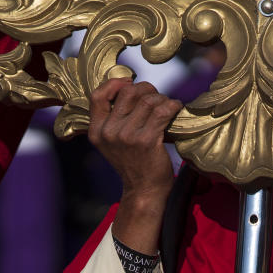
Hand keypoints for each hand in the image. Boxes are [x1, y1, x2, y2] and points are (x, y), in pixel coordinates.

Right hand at [88, 79, 182, 266]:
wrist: (144, 190)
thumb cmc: (133, 162)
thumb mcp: (113, 142)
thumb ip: (113, 118)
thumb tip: (127, 85)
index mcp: (96, 131)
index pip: (98, 95)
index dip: (115, 83)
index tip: (129, 82)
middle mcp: (109, 132)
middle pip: (128, 93)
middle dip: (146, 89)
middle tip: (156, 97)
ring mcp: (127, 137)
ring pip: (148, 100)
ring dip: (162, 98)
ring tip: (167, 105)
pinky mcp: (146, 141)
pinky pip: (162, 111)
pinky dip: (172, 106)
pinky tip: (176, 108)